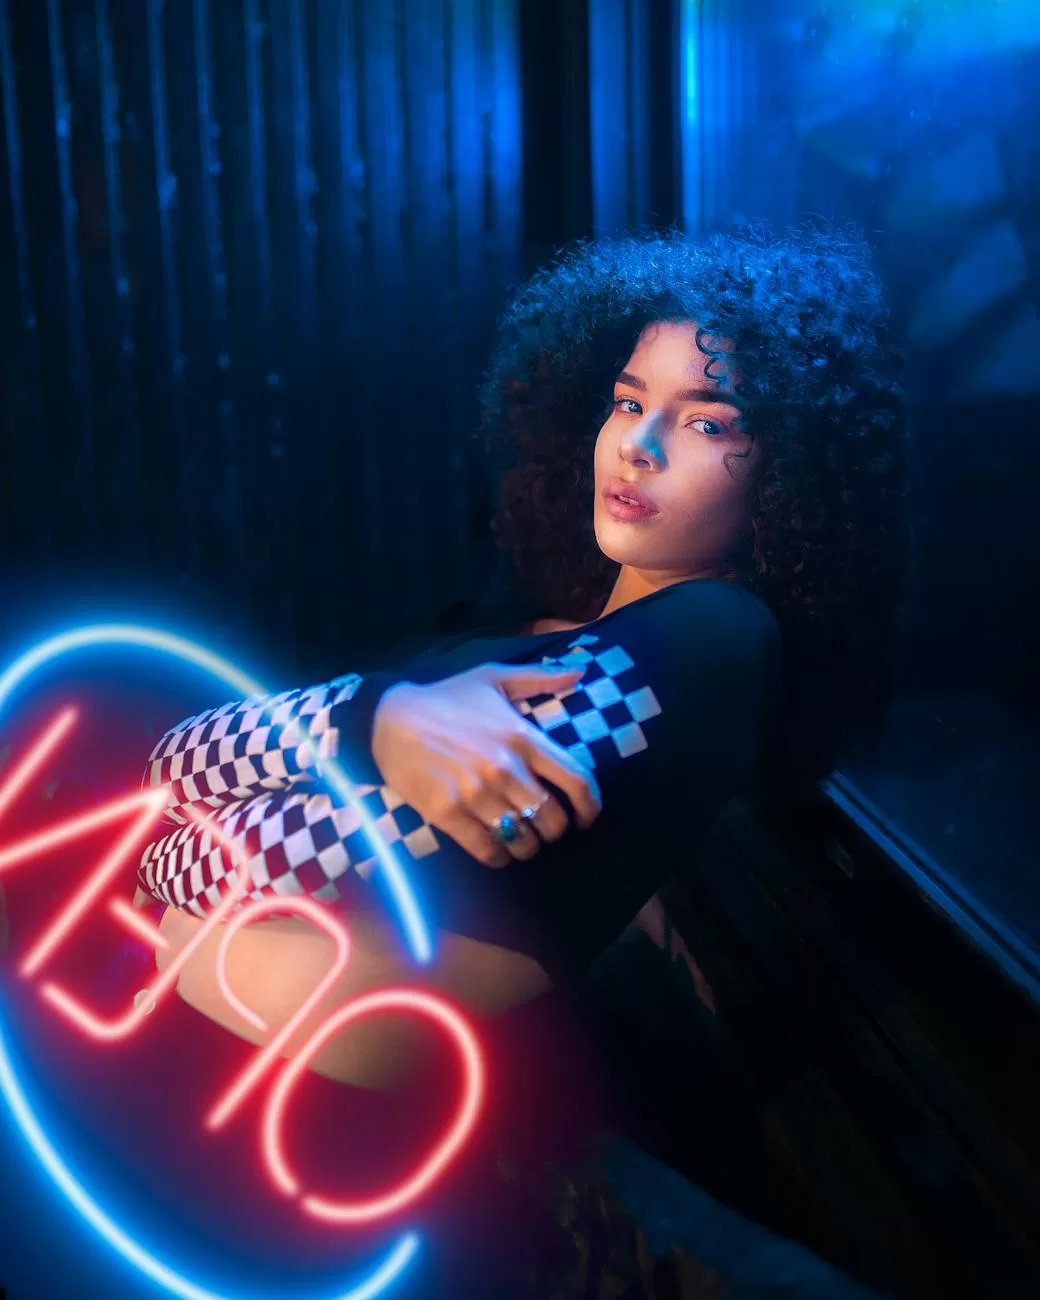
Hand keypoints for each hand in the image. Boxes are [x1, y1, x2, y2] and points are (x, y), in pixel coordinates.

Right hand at [371, 662, 603, 866]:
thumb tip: (580, 672)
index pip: (576, 780)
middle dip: (555, 830)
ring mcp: (477, 793)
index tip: (587, 818)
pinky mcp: (449, 814)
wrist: (389, 718)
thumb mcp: (494, 676)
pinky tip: (496, 851)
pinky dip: (498, 857)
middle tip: (546, 829)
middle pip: (553, 818)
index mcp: (523, 737)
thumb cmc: (446, 697)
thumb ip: (540, 676)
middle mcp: (505, 768)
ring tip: (521, 841)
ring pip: (522, 839)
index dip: (590, 807)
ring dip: (527, 846)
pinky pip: (487, 850)